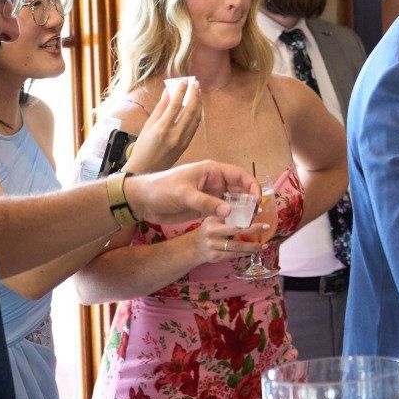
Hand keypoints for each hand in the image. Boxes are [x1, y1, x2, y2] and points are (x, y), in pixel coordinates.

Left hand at [122, 160, 255, 224]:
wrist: (141, 201)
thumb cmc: (161, 189)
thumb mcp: (184, 194)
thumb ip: (207, 203)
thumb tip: (229, 212)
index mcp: (212, 171)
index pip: (239, 175)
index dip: (251, 186)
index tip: (257, 200)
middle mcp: (214, 182)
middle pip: (239, 190)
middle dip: (248, 201)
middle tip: (254, 215)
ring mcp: (209, 195)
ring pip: (232, 202)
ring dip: (240, 211)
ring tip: (247, 223)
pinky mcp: (204, 208)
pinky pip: (222, 213)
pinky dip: (229, 219)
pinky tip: (234, 227)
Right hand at [127, 77, 202, 172]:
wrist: (146, 169)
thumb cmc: (143, 147)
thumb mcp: (148, 126)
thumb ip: (160, 108)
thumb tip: (168, 92)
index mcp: (162, 128)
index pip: (176, 105)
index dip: (182, 90)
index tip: (185, 80)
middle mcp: (175, 134)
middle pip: (190, 110)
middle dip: (195, 94)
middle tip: (196, 83)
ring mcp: (183, 140)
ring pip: (196, 118)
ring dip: (199, 103)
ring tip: (197, 92)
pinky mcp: (187, 144)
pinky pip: (194, 126)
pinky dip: (196, 114)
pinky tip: (196, 106)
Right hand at [181, 215, 265, 265]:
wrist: (194, 247)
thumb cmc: (210, 230)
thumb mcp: (215, 219)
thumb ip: (230, 215)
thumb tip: (255, 209)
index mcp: (213, 220)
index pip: (232, 215)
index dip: (246, 214)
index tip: (260, 211)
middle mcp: (211, 232)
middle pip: (236, 230)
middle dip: (253, 229)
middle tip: (267, 226)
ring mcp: (212, 245)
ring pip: (236, 246)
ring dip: (252, 246)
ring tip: (264, 245)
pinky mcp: (214, 256)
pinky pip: (233, 255)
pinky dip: (245, 253)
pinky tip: (254, 251)